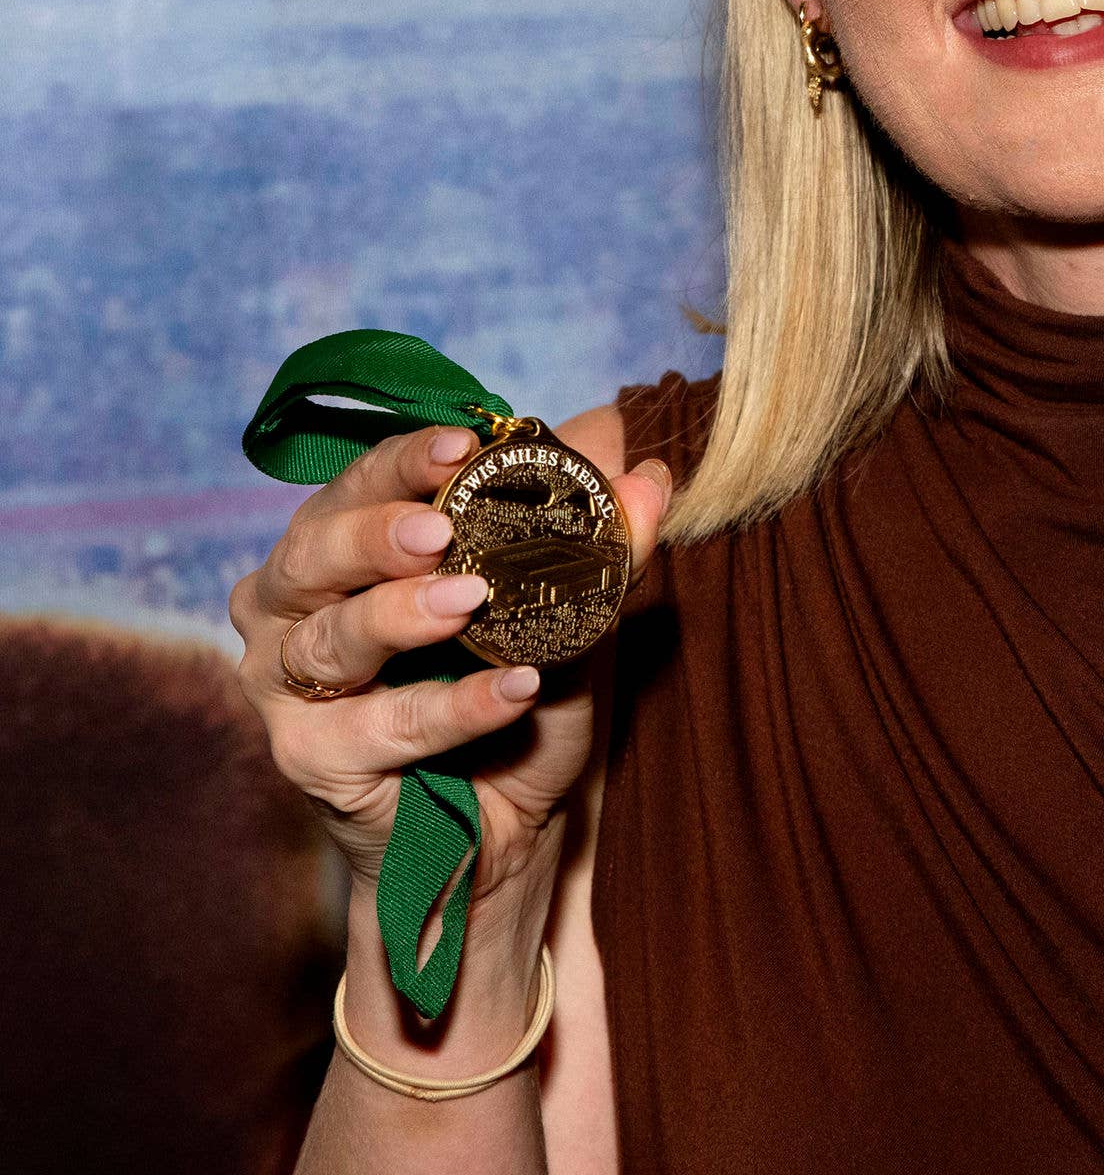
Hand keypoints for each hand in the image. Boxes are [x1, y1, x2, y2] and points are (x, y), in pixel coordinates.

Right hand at [228, 421, 671, 903]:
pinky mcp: (308, 760)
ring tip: (471, 602)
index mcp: (345, 544)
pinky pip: (379, 728)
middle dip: (377, 532)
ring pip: (329, 639)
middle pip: (315, 549)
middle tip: (440, 530)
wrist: (509, 823)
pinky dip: (450, 708)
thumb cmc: (516, 693)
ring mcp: (287, 685)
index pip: (362, 481)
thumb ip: (603, 543)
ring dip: (400, 615)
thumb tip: (651, 475)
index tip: (462, 444)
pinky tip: (514, 691)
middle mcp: (294, 603)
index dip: (404, 459)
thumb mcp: (571, 611)